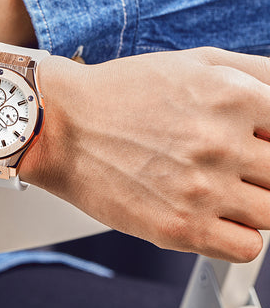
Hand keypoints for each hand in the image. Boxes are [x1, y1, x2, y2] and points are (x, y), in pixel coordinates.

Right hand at [23, 47, 269, 262]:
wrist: (59, 125)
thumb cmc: (120, 93)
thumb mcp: (192, 61)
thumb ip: (258, 71)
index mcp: (232, 96)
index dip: (269, 136)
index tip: (255, 142)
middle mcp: (221, 143)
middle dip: (261, 167)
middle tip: (232, 161)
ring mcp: (202, 189)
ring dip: (252, 200)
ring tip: (216, 184)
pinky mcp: (180, 228)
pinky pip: (248, 247)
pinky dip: (237, 233)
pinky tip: (209, 210)